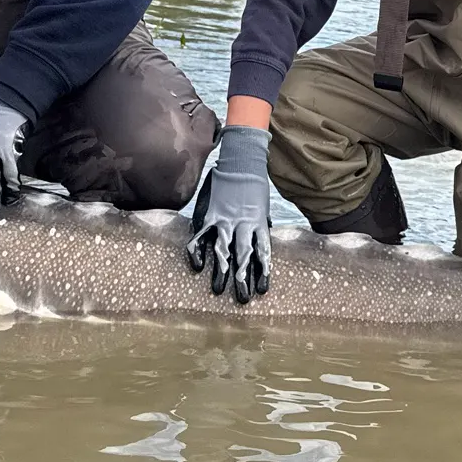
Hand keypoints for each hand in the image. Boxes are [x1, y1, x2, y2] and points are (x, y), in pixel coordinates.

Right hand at [186, 125, 271, 303]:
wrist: (241, 162)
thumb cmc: (253, 187)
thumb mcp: (262, 208)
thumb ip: (259, 227)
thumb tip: (261, 243)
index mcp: (259, 224)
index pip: (262, 253)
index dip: (262, 272)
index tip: (263, 290)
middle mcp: (243, 224)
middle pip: (244, 256)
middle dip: (243, 279)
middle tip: (243, 299)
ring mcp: (225, 220)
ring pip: (224, 250)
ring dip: (222, 272)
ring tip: (220, 291)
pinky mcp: (210, 215)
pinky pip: (202, 237)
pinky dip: (198, 252)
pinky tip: (198, 267)